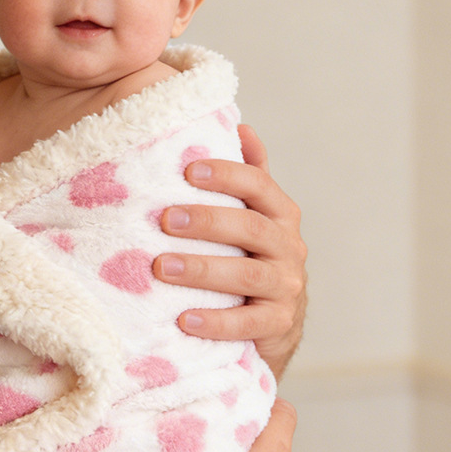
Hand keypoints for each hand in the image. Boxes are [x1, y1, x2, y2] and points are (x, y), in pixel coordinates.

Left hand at [153, 124, 306, 376]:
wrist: (271, 326)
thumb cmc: (249, 259)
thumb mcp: (250, 217)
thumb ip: (247, 177)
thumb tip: (240, 125)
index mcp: (279, 214)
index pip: (259, 185)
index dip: (227, 175)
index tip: (187, 171)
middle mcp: (289, 248)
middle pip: (251, 228)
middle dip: (207, 221)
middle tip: (164, 219)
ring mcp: (286, 288)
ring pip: (249, 275)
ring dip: (203, 269)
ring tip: (162, 267)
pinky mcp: (277, 325)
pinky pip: (247, 324)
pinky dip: (216, 322)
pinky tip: (184, 319)